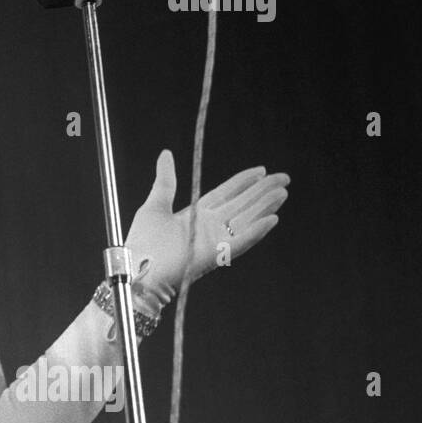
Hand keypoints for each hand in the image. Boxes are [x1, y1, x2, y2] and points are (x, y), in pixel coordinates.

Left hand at [124, 149, 289, 308]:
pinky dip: (256, 231)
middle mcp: (209, 227)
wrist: (137, 268)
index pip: (226, 194)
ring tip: (282, 192)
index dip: (243, 181)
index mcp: (196, 215)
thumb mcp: (155, 205)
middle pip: (242, 204)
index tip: (261, 169)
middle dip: (263, 191)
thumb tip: (166, 154)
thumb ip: (166, 181)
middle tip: (283, 178)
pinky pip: (241, 242)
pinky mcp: (216, 256)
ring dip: (265, 206)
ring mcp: (215, 241)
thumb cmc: (143, 242)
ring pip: (247, 220)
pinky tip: (272, 219)